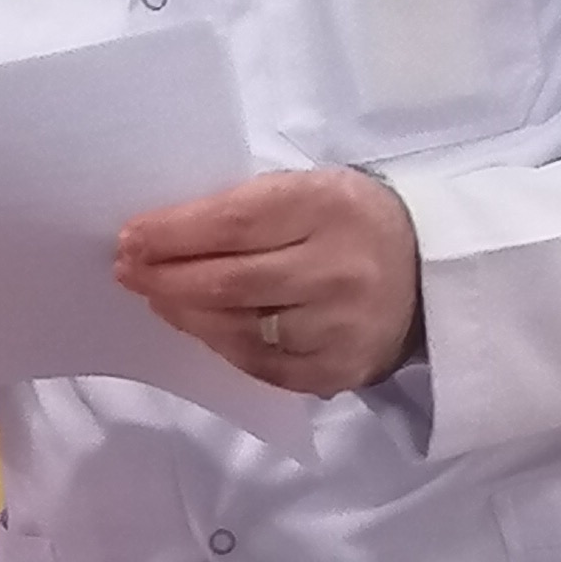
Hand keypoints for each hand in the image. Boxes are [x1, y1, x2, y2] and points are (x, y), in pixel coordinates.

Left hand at [112, 167, 421, 395]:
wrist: (433, 274)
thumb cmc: (353, 222)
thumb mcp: (312, 190)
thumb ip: (249, 209)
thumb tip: (164, 233)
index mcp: (328, 207)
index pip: (233, 223)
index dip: (173, 234)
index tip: (130, 237)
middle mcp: (337, 270)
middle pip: (229, 282)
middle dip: (166, 277)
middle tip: (128, 271)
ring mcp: (338, 328)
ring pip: (238, 330)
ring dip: (185, 314)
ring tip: (156, 298)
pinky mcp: (336, 371)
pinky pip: (260, 365)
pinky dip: (220, 344)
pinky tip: (198, 326)